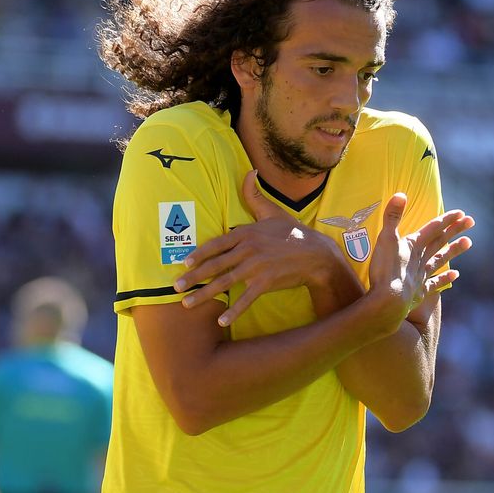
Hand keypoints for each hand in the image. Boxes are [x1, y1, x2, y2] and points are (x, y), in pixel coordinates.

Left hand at [175, 170, 345, 326]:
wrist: (318, 255)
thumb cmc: (293, 233)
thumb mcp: (272, 211)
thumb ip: (255, 195)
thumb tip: (249, 171)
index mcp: (246, 233)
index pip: (216, 244)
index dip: (198, 254)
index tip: (183, 263)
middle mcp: (248, 249)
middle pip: (215, 264)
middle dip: (193, 277)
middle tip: (175, 287)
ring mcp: (257, 267)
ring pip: (224, 282)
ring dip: (203, 294)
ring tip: (187, 304)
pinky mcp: (266, 282)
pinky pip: (246, 299)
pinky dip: (234, 311)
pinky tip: (221, 321)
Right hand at [366, 194, 473, 331]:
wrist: (389, 300)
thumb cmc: (385, 269)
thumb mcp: (385, 239)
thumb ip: (392, 217)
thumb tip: (401, 194)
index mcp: (413, 245)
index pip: (433, 229)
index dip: (446, 220)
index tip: (461, 213)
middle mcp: (421, 258)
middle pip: (440, 241)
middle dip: (454, 230)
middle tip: (470, 221)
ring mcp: (422, 275)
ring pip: (441, 259)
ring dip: (454, 251)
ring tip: (469, 242)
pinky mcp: (419, 291)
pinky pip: (435, 283)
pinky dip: (445, 279)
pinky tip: (456, 276)